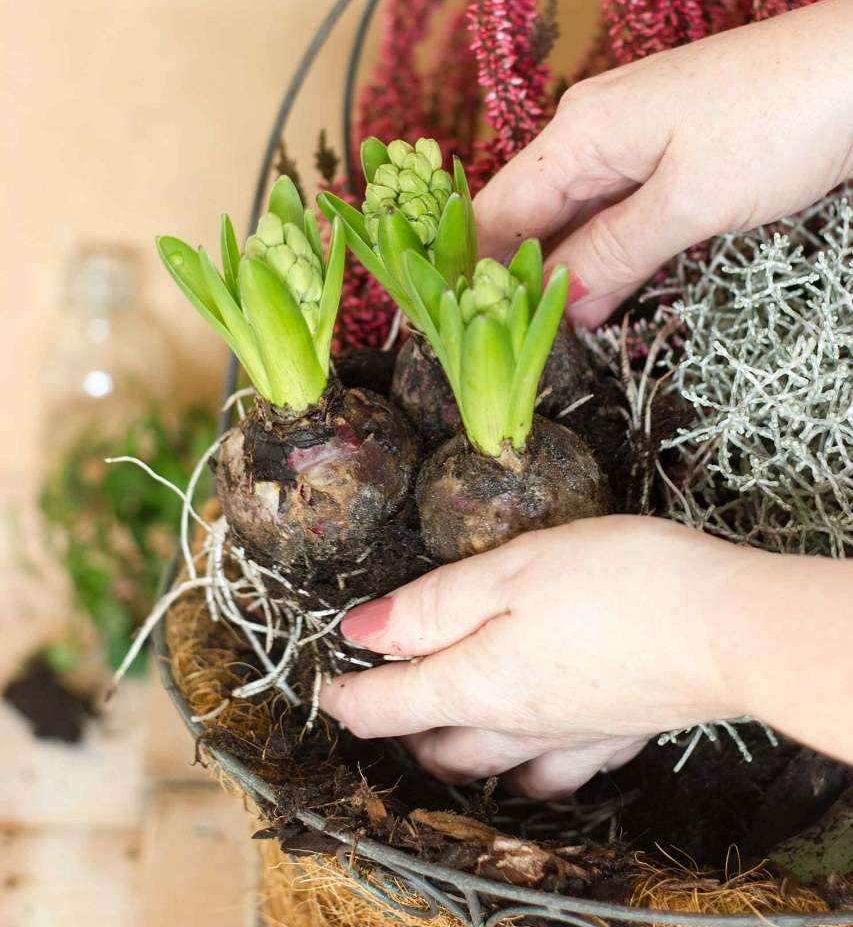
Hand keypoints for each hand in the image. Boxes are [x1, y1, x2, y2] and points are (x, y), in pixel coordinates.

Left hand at [320, 516, 754, 797]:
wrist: (728, 628)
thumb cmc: (616, 585)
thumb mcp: (507, 571)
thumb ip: (432, 604)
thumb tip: (360, 632)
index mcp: (476, 682)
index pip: (387, 705)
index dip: (346, 694)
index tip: (326, 683)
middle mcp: (515, 724)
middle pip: (435, 744)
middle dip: (399, 725)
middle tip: (383, 694)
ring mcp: (569, 738)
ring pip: (493, 766)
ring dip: (459, 751)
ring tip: (448, 728)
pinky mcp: (616, 734)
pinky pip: (556, 770)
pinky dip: (530, 766)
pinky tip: (538, 750)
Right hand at [475, 0, 852, 327]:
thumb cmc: (781, 118)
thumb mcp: (691, 203)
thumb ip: (615, 255)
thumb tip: (557, 304)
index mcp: (580, 130)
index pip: (497, 212)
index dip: (474, 273)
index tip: (467, 333)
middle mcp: (592, 128)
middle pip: (530, 215)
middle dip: (519, 280)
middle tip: (511, 350)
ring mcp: (632, 136)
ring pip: (575, 215)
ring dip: (565, 272)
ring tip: (552, 337)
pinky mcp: (670, 149)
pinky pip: (617, 208)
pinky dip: (606, 252)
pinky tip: (603, 296)